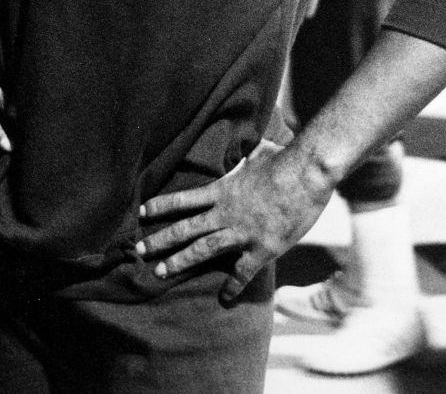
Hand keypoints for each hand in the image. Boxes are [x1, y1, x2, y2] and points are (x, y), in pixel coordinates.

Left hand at [134, 140, 333, 301]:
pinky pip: (242, 272)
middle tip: (139, 251)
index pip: (183, 199)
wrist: (306, 175)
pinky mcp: (262, 249)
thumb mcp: (257, 153)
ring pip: (202, 250)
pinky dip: (232, 286)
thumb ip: (246, 156)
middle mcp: (225, 213)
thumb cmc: (284, 160)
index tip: (142, 212)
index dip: (161, 206)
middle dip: (160, 240)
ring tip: (159, 272)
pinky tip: (224, 298)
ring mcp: (241, 233)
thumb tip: (248, 147)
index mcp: (222, 190)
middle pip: (185, 229)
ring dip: (179, 262)